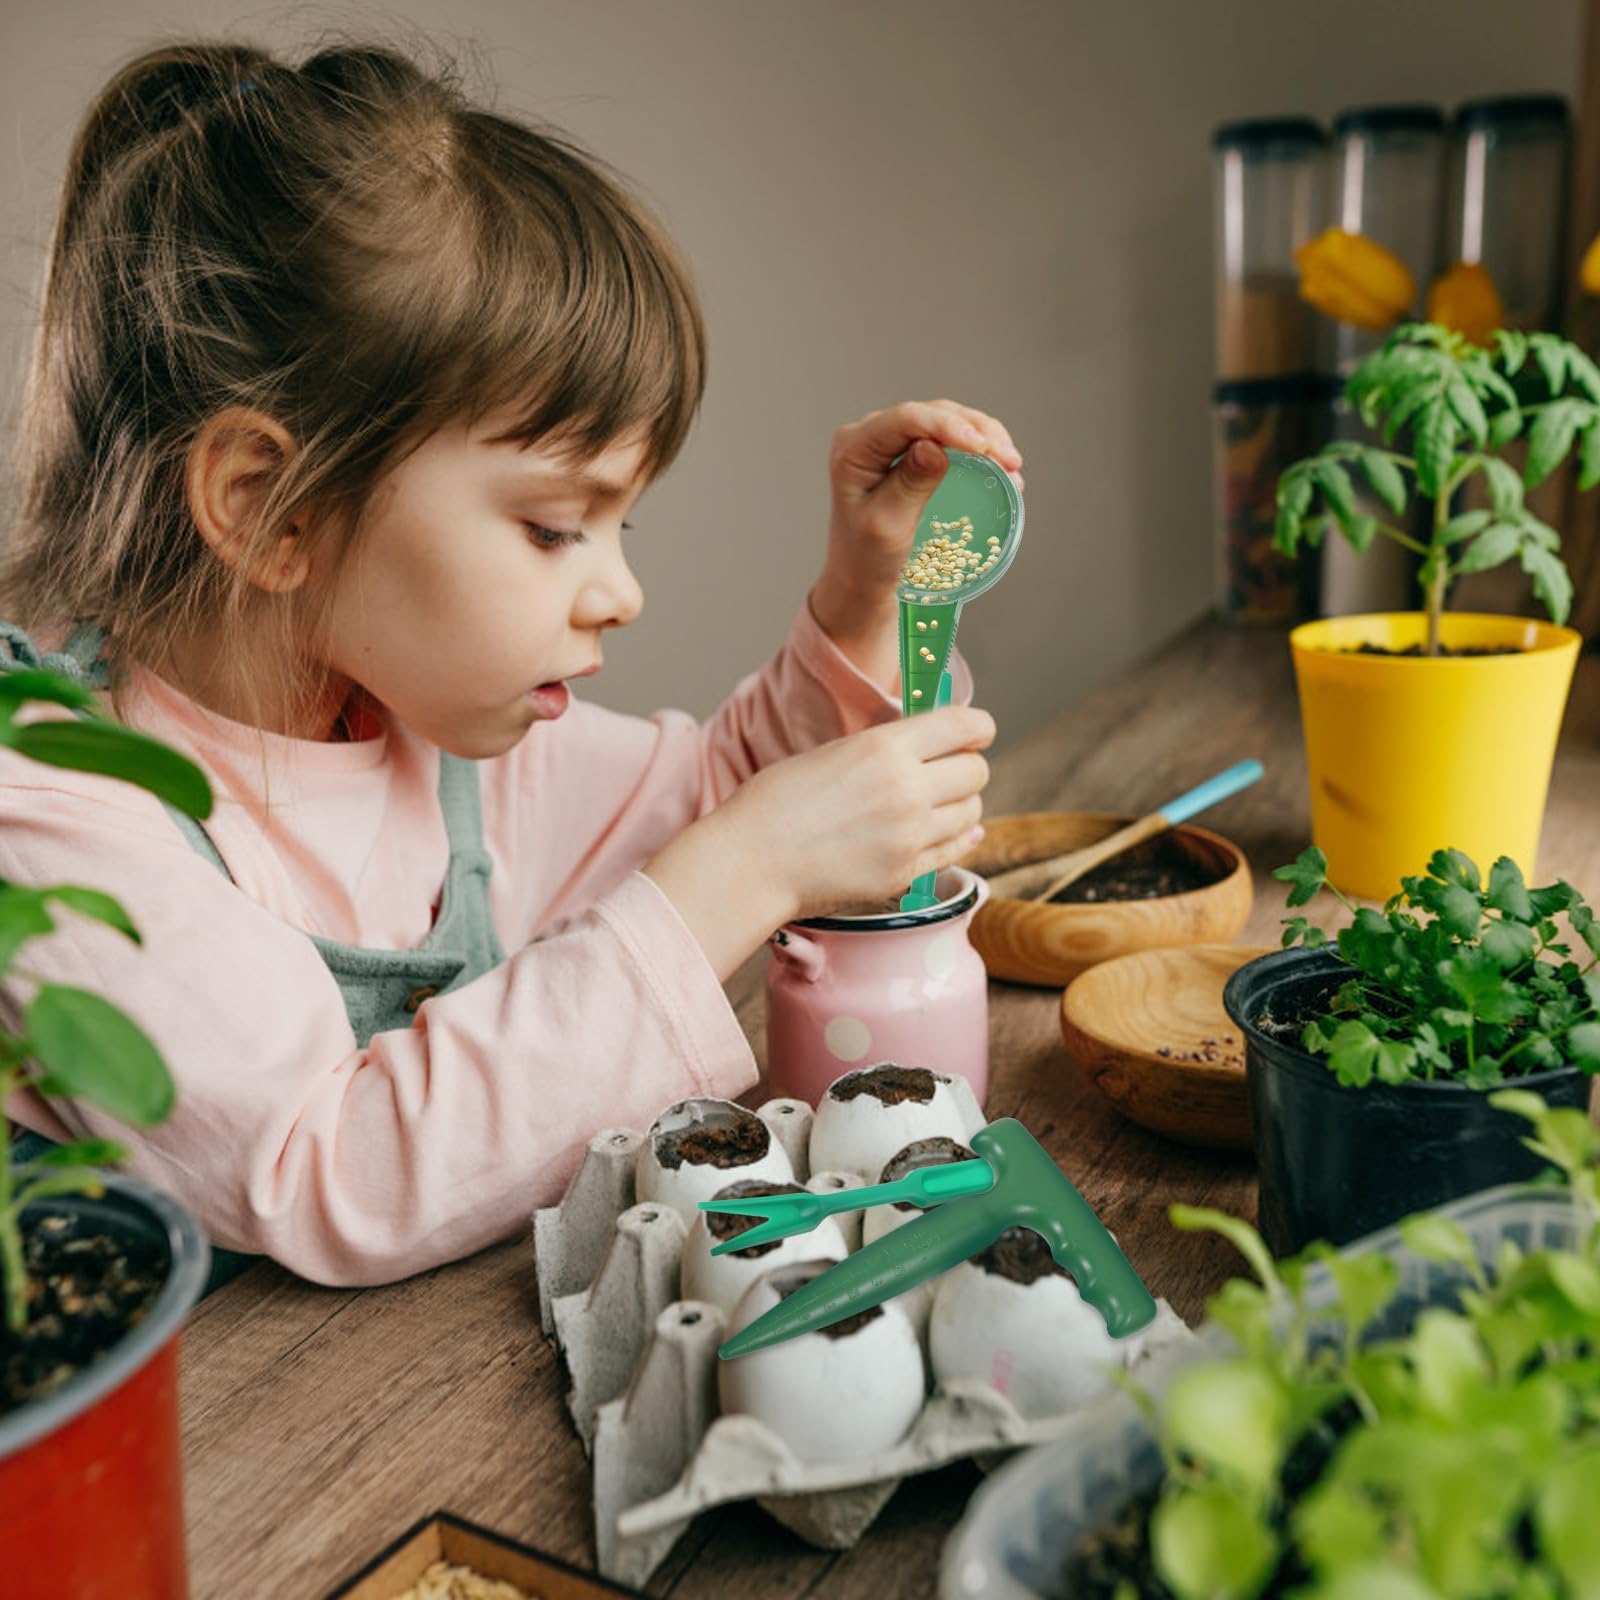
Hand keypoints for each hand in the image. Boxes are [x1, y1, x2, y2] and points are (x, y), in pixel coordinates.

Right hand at [717, 703, 996, 922]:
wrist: (751, 862)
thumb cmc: (778, 802)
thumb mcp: (835, 753)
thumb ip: (887, 749)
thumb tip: (932, 748)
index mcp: (885, 748)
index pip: (964, 725)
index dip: (978, 726)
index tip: (976, 732)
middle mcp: (906, 790)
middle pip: (976, 771)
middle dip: (967, 767)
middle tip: (948, 772)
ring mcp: (910, 836)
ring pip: (972, 812)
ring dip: (960, 806)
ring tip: (934, 806)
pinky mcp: (905, 874)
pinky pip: (955, 850)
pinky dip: (955, 838)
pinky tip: (939, 832)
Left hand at [810, 399, 1023, 685]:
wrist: (862, 579)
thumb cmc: (867, 558)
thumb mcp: (887, 525)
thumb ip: (909, 484)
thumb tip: (935, 447)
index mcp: (854, 447)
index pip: (905, 420)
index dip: (948, 427)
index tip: (983, 447)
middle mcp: (870, 435)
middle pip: (931, 414)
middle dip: (975, 431)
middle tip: (1010, 460)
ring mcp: (891, 442)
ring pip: (946, 422)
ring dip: (983, 437)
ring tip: (1012, 465)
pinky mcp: (910, 453)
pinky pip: (949, 440)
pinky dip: (978, 449)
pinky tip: (1002, 467)